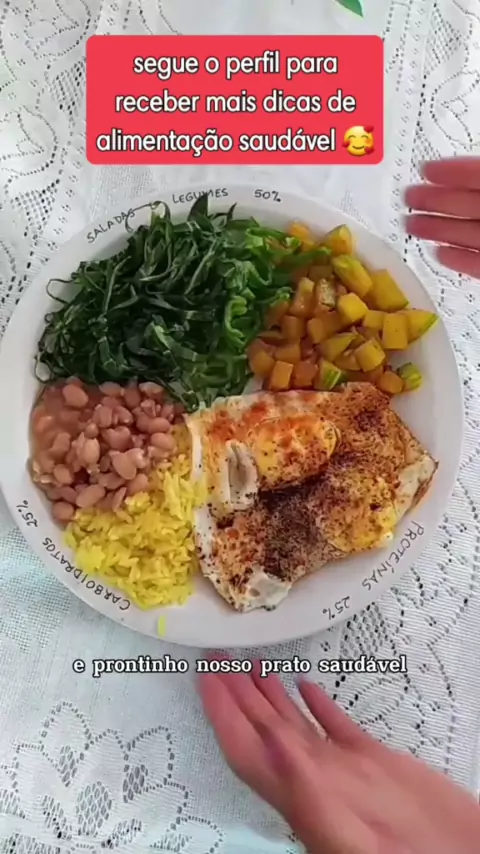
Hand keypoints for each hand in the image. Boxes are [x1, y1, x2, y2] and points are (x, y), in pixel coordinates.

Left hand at [198, 663, 479, 853]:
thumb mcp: (346, 835)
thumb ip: (305, 784)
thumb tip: (270, 740)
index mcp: (300, 795)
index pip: (246, 747)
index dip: (221, 712)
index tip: (205, 678)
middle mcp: (315, 778)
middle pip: (264, 729)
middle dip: (237, 693)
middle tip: (218, 657)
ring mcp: (345, 770)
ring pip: (296, 724)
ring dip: (271, 694)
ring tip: (252, 664)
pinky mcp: (376, 761)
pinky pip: (337, 726)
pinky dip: (320, 704)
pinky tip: (309, 685)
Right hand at [404, 157, 479, 278]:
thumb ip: (478, 176)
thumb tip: (468, 167)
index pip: (476, 175)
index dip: (450, 171)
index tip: (424, 168)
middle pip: (467, 205)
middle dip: (434, 200)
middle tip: (407, 197)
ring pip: (469, 234)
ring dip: (438, 229)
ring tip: (409, 225)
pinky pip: (477, 265)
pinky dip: (457, 260)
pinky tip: (438, 254)